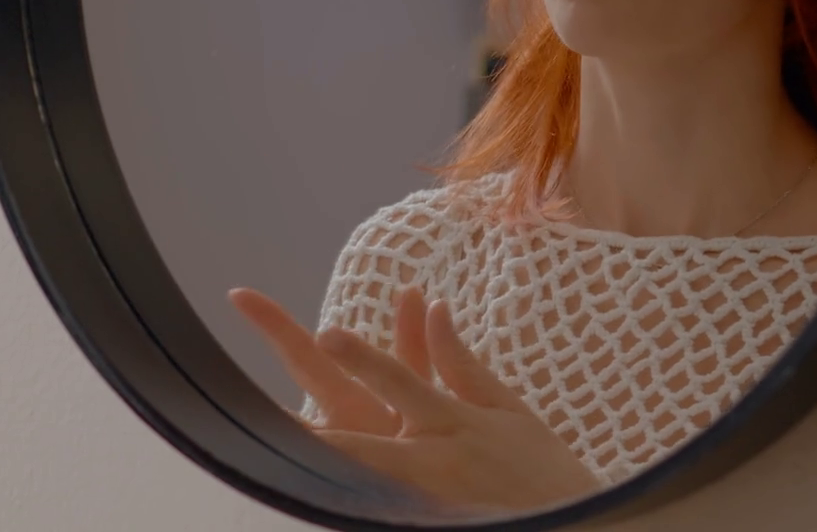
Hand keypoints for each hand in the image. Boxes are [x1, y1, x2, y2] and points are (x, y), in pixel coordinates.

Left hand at [233, 287, 598, 514]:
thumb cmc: (541, 468)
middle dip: (320, 434)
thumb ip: (459, 363)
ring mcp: (426, 502)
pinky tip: (323, 500)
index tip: (327, 331)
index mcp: (454, 423)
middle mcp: (434, 463)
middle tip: (275, 418)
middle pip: (366, 446)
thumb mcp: (506, 408)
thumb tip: (435, 305)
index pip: (401, 381)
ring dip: (324, 476)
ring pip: (364, 487)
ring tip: (279, 466)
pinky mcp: (424, 524)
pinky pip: (380, 511)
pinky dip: (350, 504)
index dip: (363, 358)